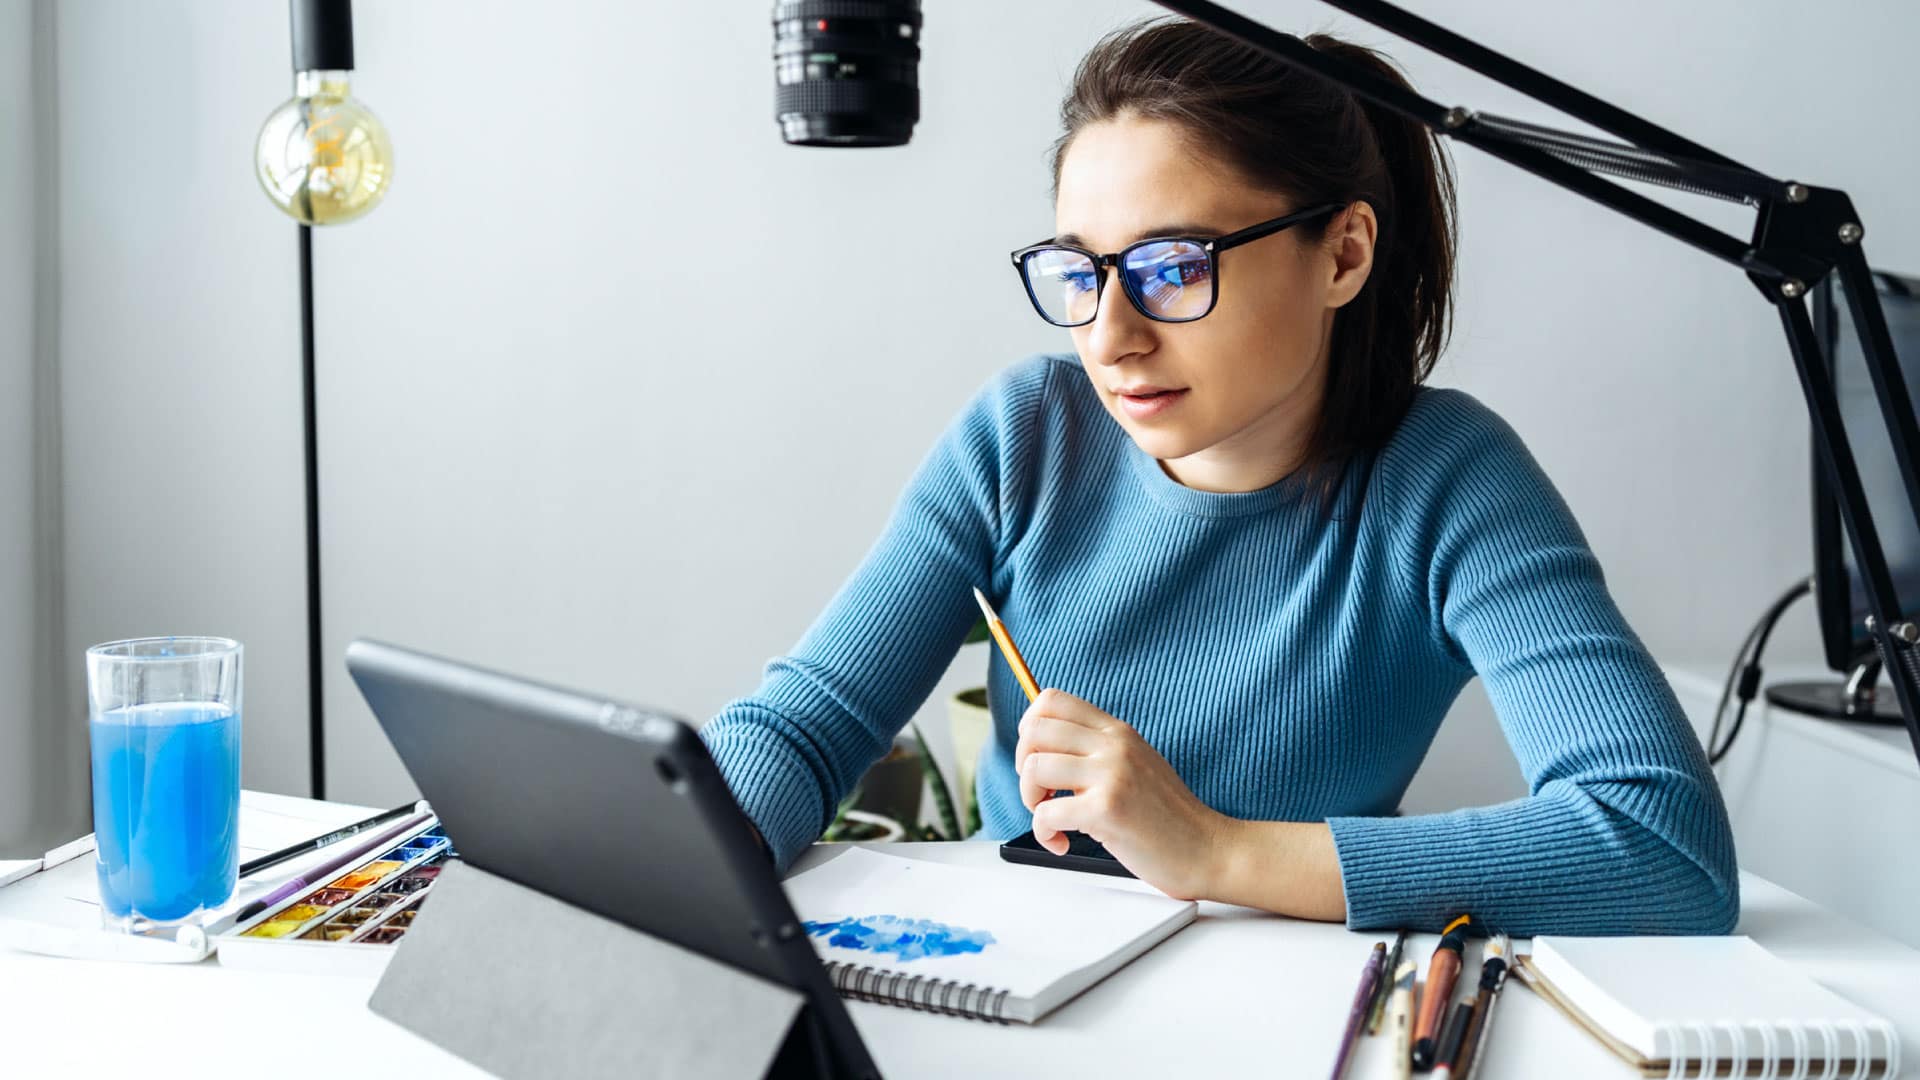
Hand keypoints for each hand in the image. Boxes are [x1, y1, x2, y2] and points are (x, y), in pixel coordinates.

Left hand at [1013, 687, 1229, 899]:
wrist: (1208, 849)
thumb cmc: (1167, 818)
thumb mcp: (1136, 765)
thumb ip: (1098, 751)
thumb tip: (1044, 746)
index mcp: (1118, 731)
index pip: (1052, 700)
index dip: (1030, 727)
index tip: (1038, 758)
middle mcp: (1114, 745)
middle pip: (1034, 730)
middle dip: (1024, 765)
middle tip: (1041, 794)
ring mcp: (1112, 775)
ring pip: (1035, 768)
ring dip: (1030, 801)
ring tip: (1053, 821)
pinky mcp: (1108, 810)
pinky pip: (1045, 814)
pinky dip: (1044, 834)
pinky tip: (1062, 845)